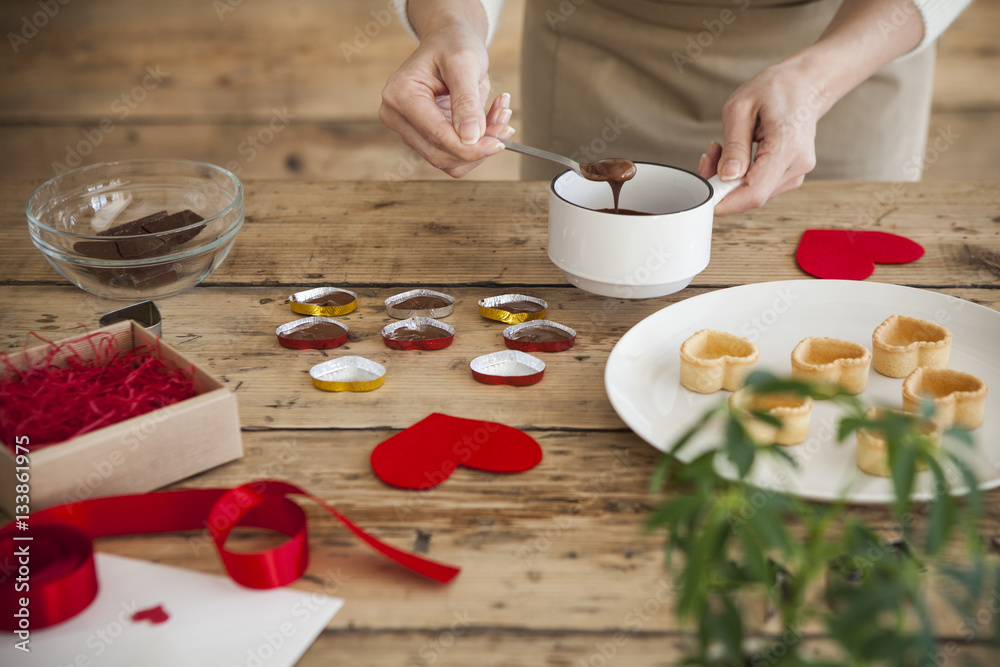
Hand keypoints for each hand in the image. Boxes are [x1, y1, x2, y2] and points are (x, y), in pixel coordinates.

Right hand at [379, 25, 512, 177]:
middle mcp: (397, 116)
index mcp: (400, 95)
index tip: (499, 143)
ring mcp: (408, 130)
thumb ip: (466, 100)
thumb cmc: (453, 44)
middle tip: (506, 126)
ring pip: (448, 160)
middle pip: (440, 154)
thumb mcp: (464, 63)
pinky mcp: (424, 137)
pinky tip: (490, 121)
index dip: (469, 146)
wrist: (448, 41)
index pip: (436, 135)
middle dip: (477, 147)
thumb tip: (471, 137)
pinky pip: (453, 156)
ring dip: (480, 147)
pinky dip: (476, 146)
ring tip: (500, 116)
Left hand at [697, 62, 821, 215]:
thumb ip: (734, 145)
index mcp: (787, 146)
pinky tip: (737, 157)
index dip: (725, 201)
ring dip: (730, 180)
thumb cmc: (775, 89)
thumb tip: (726, 177)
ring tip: (721, 149)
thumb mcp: (741, 108)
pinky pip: (762, 187)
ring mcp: (797, 172)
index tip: (704, 193)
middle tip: (708, 157)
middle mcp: (797, 164)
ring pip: (755, 194)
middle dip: (722, 185)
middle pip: (752, 196)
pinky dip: (742, 178)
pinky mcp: (792, 175)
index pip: (754, 192)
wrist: (806, 84)